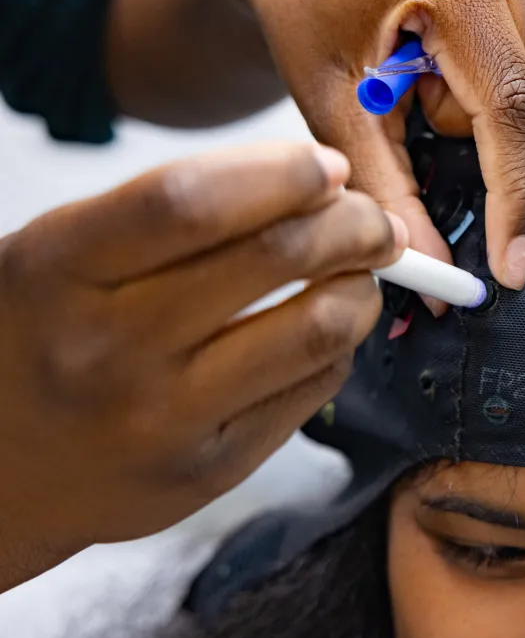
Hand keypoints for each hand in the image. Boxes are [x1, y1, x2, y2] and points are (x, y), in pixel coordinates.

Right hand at [0, 142, 404, 590]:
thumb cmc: (41, 335)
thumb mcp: (61, 254)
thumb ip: (172, 212)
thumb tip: (318, 179)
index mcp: (57, 270)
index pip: (193, 201)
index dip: (283, 173)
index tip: (329, 166)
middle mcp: (108, 348)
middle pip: (275, 258)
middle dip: (353, 223)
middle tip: (372, 219)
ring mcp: (162, 419)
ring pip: (317, 329)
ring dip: (360, 288)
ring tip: (359, 272)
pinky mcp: (210, 471)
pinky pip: (313, 388)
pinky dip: (337, 346)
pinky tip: (322, 330)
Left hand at [227, 0, 524, 293]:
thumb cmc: (312, 18)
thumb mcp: (335, 111)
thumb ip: (390, 196)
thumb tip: (437, 277)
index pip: (512, 108)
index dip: (517, 198)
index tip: (513, 267)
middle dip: (486, 131)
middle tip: (421, 93)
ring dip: (523, 105)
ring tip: (457, 72)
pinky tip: (506, 61)